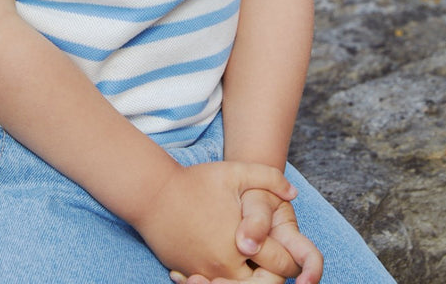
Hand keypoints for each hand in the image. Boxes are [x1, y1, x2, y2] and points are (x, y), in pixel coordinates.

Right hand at [132, 161, 299, 280]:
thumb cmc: (195, 182)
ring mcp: (207, 274)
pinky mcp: (191, 275)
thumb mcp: (235, 172)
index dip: (292, 260)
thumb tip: (293, 193)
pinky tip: (230, 269)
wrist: (153, 195)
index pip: (281, 265)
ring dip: (249, 280)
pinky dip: (225, 281)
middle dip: (272, 275)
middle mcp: (226, 266)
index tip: (290, 250)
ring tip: (253, 266)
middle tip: (272, 261)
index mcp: (243, 244)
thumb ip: (269, 179)